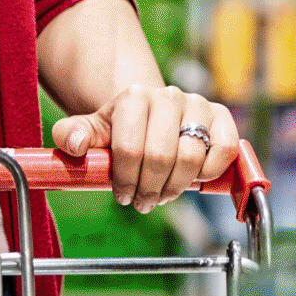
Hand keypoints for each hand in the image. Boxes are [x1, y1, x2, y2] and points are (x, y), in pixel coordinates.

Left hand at [51, 85, 238, 213]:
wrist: (152, 114)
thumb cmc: (122, 129)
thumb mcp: (93, 131)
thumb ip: (72, 135)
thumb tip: (75, 144)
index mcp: (134, 96)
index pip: (129, 148)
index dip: (125, 180)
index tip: (122, 195)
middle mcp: (168, 95)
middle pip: (161, 157)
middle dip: (150, 188)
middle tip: (143, 201)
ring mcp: (197, 104)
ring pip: (192, 158)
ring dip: (176, 186)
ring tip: (163, 192)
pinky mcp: (222, 117)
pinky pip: (223, 151)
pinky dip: (209, 172)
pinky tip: (193, 178)